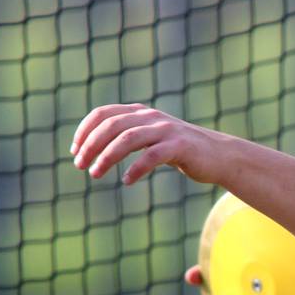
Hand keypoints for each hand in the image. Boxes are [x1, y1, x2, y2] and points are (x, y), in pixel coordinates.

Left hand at [71, 103, 233, 185]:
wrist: (218, 156)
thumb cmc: (181, 150)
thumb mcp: (152, 138)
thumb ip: (129, 136)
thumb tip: (95, 146)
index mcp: (141, 113)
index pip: (104, 113)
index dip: (85, 130)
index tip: (75, 151)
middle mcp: (152, 117)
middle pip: (111, 125)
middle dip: (90, 145)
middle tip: (80, 166)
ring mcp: (166, 130)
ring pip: (128, 138)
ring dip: (106, 157)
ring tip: (95, 174)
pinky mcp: (180, 146)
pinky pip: (152, 156)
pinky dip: (136, 169)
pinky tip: (127, 181)